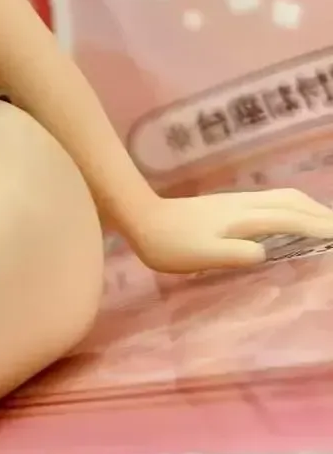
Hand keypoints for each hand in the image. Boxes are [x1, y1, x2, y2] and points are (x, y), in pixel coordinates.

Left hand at [129, 188, 332, 272]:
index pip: (290, 219)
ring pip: (283, 197)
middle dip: (320, 213)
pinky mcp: (228, 203)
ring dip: (308, 207)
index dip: (319, 227)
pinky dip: (292, 206)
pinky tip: (289, 219)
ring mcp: (236, 201)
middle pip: (292, 201)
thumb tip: (265, 254)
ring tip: (324, 222)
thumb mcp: (200, 256)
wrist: (140, 217)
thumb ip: (233, 254)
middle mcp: (245, 204)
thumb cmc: (168, 243)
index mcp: (242, 217)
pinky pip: (272, 200)